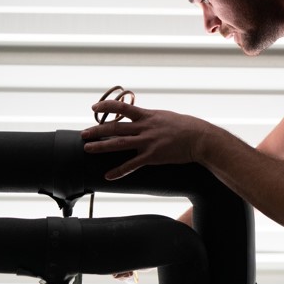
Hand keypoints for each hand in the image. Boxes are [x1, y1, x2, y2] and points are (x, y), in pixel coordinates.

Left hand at [81, 100, 211, 179]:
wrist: (200, 138)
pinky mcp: (152, 156)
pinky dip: (119, 171)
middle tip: (83, 134)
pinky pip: (132, 164)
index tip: (94, 107)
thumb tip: (142, 117)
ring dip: (101, 146)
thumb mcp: (166, 116)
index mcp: (147, 115)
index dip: (106, 107)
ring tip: (87, 149)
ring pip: (119, 143)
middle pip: (115, 127)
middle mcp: (144, 127)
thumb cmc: (187, 127)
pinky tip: (108, 176)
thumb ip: (151, 118)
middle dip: (97, 130)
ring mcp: (147, 142)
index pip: (122, 107)